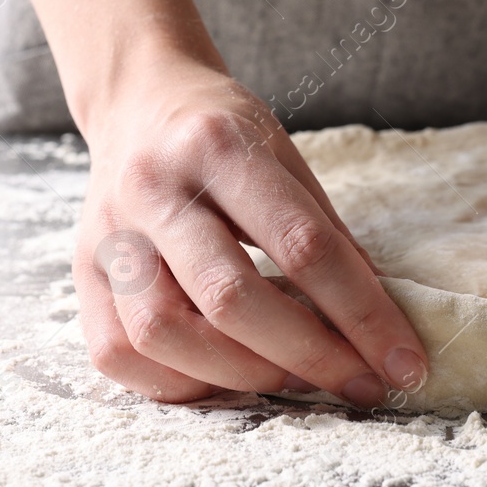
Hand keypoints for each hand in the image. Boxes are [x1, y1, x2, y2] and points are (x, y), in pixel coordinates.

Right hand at [73, 56, 428, 406]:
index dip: (362, 314)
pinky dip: (177, 384)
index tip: (404, 362)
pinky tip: (223, 381)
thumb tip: (379, 323)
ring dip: (241, 376)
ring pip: (164, 333)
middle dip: (309, 356)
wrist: (137, 102)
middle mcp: (155, 189)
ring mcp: (109, 234)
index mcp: (219, 146)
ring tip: (292, 379)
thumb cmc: (223, 135)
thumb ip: (325, 235)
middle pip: (230, 297)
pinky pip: (118, 353)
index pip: (302, 244)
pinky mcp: (82, 273)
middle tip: (359, 383)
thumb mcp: (286, 157)